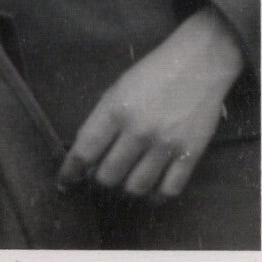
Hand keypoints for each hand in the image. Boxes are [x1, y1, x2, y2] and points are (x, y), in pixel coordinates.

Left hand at [59, 8, 244, 202]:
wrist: (198, 64)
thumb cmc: (152, 74)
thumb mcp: (116, 89)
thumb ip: (103, 120)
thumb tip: (89, 154)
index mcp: (114, 110)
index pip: (84, 150)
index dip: (70, 172)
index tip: (64, 184)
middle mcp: (138, 131)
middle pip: (108, 175)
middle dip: (99, 180)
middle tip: (100, 176)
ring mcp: (165, 145)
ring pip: (136, 187)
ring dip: (125, 190)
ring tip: (123, 182)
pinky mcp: (190, 154)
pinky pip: (169, 190)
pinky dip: (155, 197)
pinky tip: (149, 193)